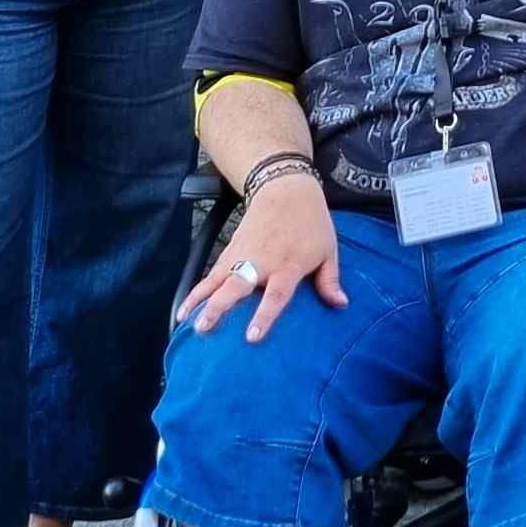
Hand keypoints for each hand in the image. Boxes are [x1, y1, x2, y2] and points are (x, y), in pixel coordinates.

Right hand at [178, 175, 344, 342]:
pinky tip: (184, 309)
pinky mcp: (229, 250)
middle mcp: (261, 262)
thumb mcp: (328, 249)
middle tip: (204, 328)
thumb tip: (341, 304)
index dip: (264, 316)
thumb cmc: (311, 222)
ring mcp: (241, 255)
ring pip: (216, 281)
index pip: (275, 295)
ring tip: (186, 323)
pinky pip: (210, 274)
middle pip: (236, 287)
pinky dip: (196, 291)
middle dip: (219, 308)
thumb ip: (330, 279)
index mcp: (288, 265)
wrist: (285, 189)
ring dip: (200, 301)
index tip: (251, 337)